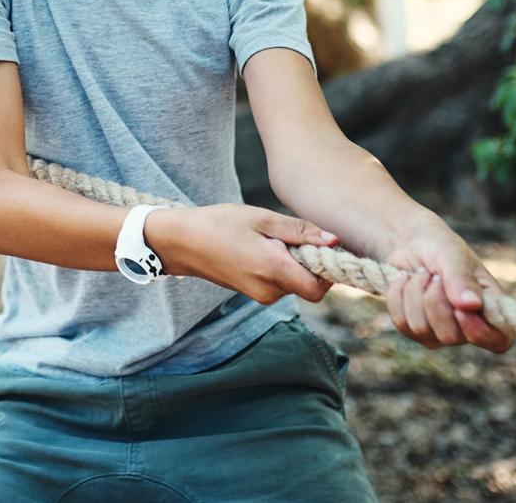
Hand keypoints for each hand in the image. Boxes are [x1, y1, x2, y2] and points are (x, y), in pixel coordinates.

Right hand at [145, 205, 337, 303]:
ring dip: (293, 265)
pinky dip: (280, 269)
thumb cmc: (220, 224)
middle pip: (309, 286)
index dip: (327, 269)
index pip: (319, 287)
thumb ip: (300, 231)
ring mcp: (260, 295)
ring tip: (270, 240)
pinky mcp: (253, 294)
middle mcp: (269, 290)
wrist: (182, 242)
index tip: (319, 247)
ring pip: (294, 285)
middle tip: (291, 237)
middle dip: (309, 264)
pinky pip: (279, 285)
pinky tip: (262, 249)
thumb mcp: (261, 219)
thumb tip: (334, 241)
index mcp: (273, 269)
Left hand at [381, 218, 512, 353]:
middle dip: (435, 300)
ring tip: (421, 274)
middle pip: (451, 336)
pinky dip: (398, 296)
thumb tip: (471, 305)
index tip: (459, 307)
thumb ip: (462, 278)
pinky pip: (401, 323)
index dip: (478, 331)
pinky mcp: (415, 330)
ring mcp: (440, 332)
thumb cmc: (441, 246)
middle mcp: (468, 326)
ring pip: (421, 329)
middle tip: (434, 276)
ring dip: (415, 294)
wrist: (411, 244)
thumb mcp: (453, 254)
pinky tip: (405, 280)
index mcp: (491, 308)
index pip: (498, 340)